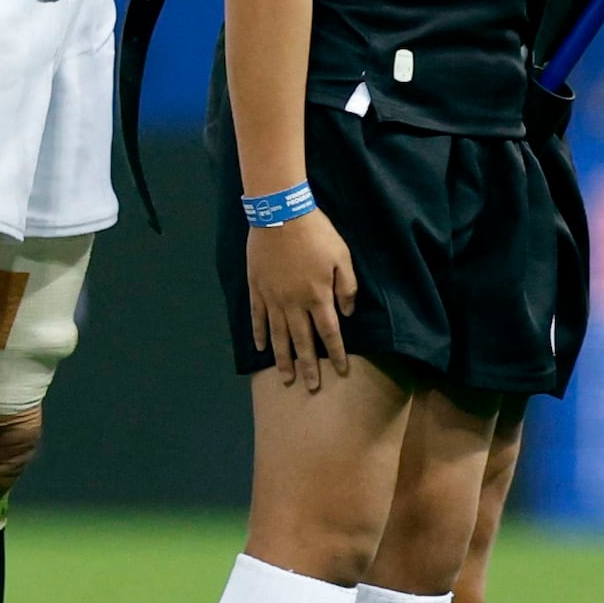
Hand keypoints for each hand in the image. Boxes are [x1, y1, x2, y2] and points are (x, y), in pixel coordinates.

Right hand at [246, 205, 357, 388]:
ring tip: (286, 378)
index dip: (336, 354)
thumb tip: (347, 313)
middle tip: (310, 388)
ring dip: (282, 359)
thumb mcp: (342, 257)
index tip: (341, 371)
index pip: (329, 333)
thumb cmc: (316, 233)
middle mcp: (294, 304)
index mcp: (317, 297)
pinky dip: (259, 334)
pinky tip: (261, 348)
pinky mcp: (257, 288)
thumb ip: (347, 287)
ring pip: (278, 335)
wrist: (280, 214)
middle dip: (308, 366)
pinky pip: (257, 317)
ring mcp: (273, 298)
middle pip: (302, 341)